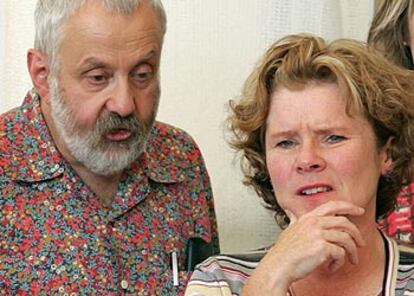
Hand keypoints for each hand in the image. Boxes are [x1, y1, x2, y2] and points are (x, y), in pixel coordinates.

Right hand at [241, 201, 365, 295]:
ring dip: (353, 251)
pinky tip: (332, 266)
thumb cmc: (283, 252)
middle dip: (357, 233)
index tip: (358, 210)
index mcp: (308, 217)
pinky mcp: (323, 248)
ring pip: (346, 238)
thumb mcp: (288, 230)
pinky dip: (340, 262)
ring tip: (352, 259)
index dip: (348, 206)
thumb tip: (290, 213)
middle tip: (361, 243)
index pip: (333, 205)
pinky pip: (341, 253)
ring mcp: (319, 234)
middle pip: (345, 222)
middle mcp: (314, 223)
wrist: (279, 265)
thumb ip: (293, 220)